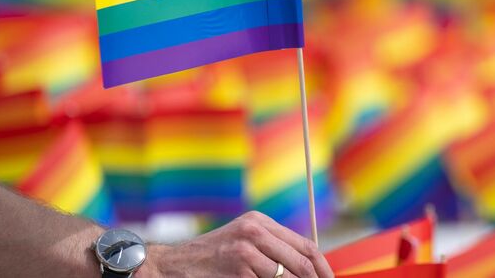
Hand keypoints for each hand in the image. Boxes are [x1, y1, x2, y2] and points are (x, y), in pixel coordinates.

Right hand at [138, 211, 332, 277]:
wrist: (171, 266)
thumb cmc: (211, 258)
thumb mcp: (243, 242)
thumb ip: (272, 249)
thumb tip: (309, 268)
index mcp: (259, 222)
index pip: (305, 245)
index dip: (322, 267)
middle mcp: (254, 231)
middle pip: (302, 262)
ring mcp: (246, 251)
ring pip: (287, 277)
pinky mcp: (239, 271)